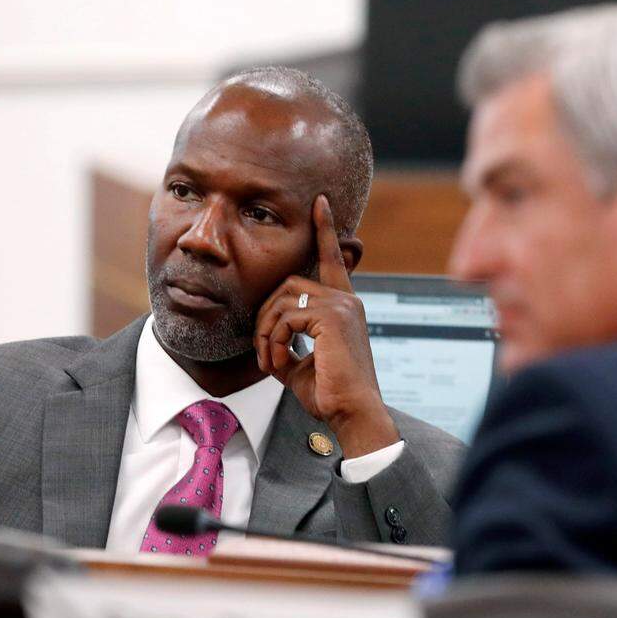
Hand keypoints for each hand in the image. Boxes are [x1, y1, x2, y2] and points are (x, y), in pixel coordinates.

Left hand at [254, 195, 399, 457]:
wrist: (353, 414)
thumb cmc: (330, 395)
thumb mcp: (299, 365)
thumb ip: (285, 342)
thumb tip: (266, 339)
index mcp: (343, 306)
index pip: (332, 259)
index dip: (325, 230)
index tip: (319, 203)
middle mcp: (346, 300)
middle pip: (288, 284)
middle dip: (265, 315)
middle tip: (263, 351)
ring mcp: (341, 306)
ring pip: (282, 299)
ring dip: (266, 332)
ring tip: (270, 361)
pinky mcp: (332, 318)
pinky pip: (286, 318)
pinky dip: (274, 342)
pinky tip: (278, 364)